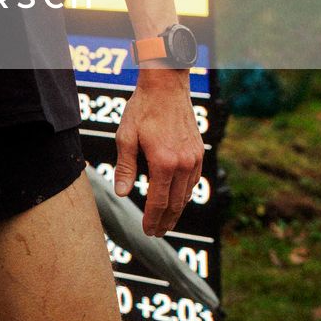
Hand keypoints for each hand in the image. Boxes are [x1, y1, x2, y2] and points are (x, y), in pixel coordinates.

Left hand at [114, 69, 204, 235]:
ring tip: (166, 221)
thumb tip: (122, 192)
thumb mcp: (126, 136)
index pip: (158, 201)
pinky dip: (185, 194)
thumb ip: (125, 166)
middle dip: (165, 221)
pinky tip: (177, 199)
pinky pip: (193, 181)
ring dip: (176, 210)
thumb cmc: (143, 109)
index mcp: (163, 162)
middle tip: (156, 233)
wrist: (167, 86)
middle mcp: (183, 164)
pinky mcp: (199, 152)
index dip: (152, 219)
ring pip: (186, 194)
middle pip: (175, 203)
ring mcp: (194, 158)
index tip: (147, 231)